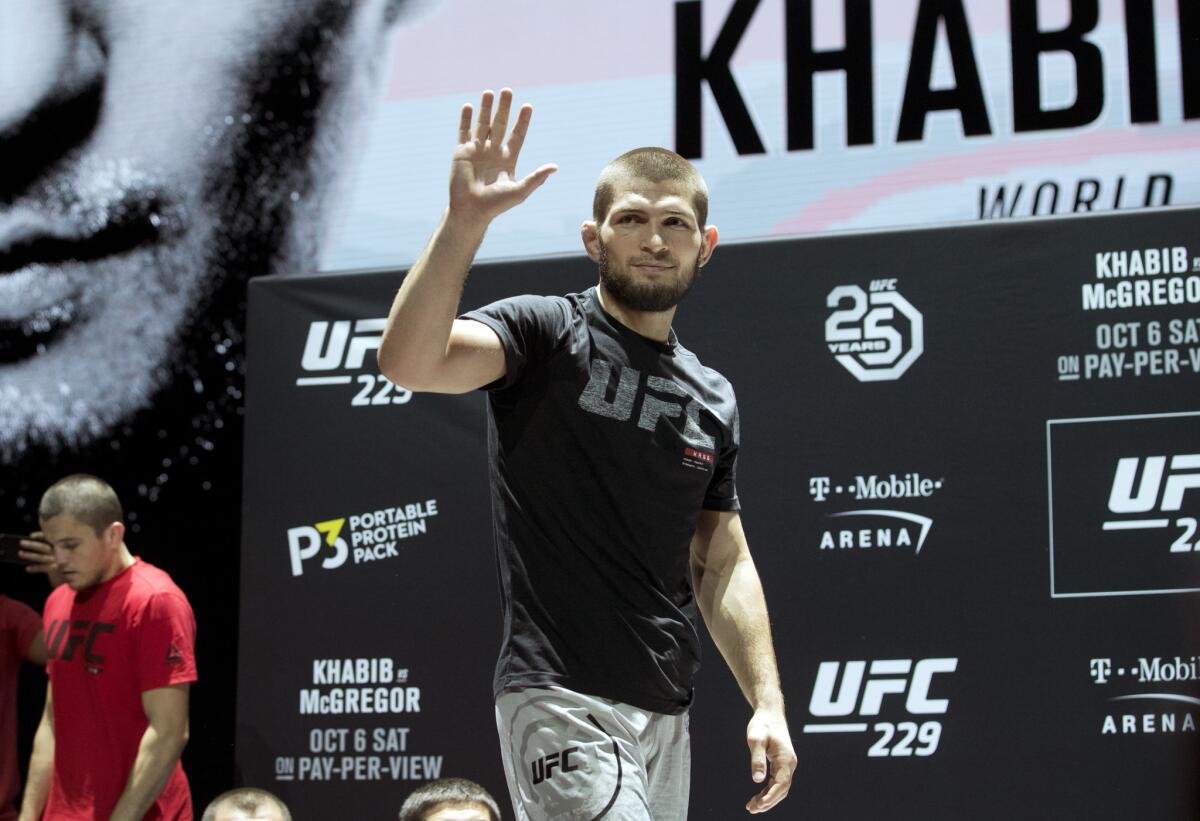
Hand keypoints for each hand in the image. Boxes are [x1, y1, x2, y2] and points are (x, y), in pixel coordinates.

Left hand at [20, 532, 62, 587]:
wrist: (74, 576)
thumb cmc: (65, 564)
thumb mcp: (63, 554)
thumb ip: (55, 549)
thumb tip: (41, 545)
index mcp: (59, 547)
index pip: (50, 539)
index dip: (40, 536)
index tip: (31, 535)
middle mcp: (58, 553)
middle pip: (43, 547)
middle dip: (32, 545)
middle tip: (21, 542)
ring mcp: (56, 561)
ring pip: (41, 557)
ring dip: (29, 555)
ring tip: (20, 553)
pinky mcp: (54, 570)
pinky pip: (42, 568)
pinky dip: (34, 568)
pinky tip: (27, 569)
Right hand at [448, 88, 555, 223]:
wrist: (471, 211)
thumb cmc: (496, 205)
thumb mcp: (520, 191)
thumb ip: (536, 178)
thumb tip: (555, 167)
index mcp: (508, 159)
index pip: (517, 135)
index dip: (522, 121)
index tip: (528, 106)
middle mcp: (493, 152)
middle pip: (500, 125)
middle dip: (504, 108)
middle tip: (508, 90)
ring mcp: (477, 150)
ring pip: (482, 124)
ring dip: (485, 108)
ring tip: (489, 92)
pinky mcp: (461, 152)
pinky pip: (463, 132)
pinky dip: (465, 119)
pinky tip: (469, 106)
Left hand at [745, 707, 795, 813]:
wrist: (770, 712)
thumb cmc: (763, 724)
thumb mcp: (756, 740)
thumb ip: (757, 760)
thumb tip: (757, 780)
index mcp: (786, 760)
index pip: (781, 785)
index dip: (770, 798)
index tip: (758, 806)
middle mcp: (789, 764)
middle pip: (782, 790)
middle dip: (768, 802)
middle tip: (751, 809)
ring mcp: (786, 764)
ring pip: (780, 788)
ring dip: (768, 799)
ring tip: (752, 806)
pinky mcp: (781, 763)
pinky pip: (777, 782)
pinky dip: (768, 791)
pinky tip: (758, 796)